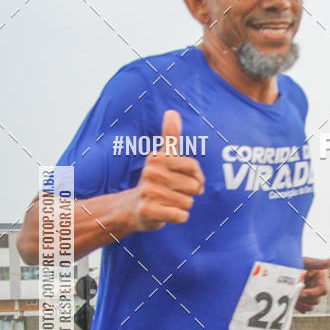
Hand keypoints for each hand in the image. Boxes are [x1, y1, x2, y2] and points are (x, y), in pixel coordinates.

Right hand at [128, 110, 204, 230]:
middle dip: (188, 193)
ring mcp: (149, 192)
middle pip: (193, 186)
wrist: (133, 209)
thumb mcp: (162, 157)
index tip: (186, 179)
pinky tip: (167, 213)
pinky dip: (179, 217)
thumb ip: (170, 136)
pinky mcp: (148, 211)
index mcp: (157, 158)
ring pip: (188, 202)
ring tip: (167, 203)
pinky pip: (181, 216)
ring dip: (182, 206)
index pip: (193, 167)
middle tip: (172, 193)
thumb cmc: (155, 181)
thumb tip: (172, 111)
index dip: (197, 177)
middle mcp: (151, 172)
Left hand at [295, 257, 329, 312]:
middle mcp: (318, 288)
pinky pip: (304, 309)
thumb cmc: (296, 262)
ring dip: (300, 303)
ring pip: (310, 307)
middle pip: (316, 300)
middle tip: (292, 292)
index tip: (301, 292)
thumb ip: (317, 263)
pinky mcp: (305, 301)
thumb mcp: (305, 262)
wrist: (284, 266)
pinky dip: (297, 306)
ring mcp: (312, 295)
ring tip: (290, 295)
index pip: (323, 290)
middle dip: (303, 298)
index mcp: (321, 278)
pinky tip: (290, 298)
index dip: (312, 293)